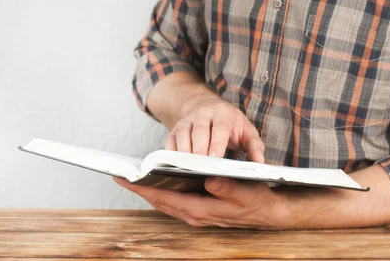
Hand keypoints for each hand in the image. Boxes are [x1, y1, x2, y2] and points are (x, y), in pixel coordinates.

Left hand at [113, 176, 288, 228]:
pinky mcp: (200, 210)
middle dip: (140, 189)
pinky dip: (162, 193)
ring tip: (134, 177)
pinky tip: (158, 182)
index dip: (143, 188)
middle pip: (159, 202)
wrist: (268, 213)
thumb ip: (225, 186)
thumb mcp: (243, 191)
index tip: (126, 178)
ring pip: (165, 203)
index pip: (164, 198)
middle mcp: (194, 214)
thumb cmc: (256, 199)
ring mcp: (196, 214)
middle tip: (121, 175)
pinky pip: (174, 202)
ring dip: (149, 191)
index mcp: (200, 210)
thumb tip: (207, 179)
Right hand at [165, 95, 264, 162]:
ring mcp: (187, 121)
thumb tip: (260, 164)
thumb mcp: (247, 131)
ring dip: (184, 153)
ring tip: (189, 171)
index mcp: (223, 114)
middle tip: (201, 168)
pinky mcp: (175, 129)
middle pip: (199, 131)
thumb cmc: (231, 125)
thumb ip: (255, 147)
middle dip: (199, 150)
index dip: (216, 143)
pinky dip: (171, 154)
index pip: (219, 127)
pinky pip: (170, 141)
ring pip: (182, 135)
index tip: (215, 158)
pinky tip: (176, 167)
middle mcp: (203, 114)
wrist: (209, 108)